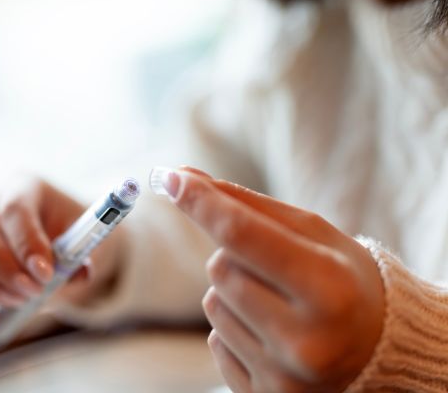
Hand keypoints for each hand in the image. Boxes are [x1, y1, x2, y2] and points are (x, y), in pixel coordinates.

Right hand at [0, 176, 124, 330]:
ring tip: (21, 301)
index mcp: (22, 188)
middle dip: (3, 268)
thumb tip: (79, 274)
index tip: (46, 273)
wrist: (64, 246)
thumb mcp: (85, 240)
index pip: (13, 208)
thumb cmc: (72, 236)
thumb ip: (81, 255)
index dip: (26, 242)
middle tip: (33, 292)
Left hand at [162, 167, 384, 391]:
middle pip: (220, 269)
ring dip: (231, 291)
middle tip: (273, 266)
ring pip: (212, 304)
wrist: (377, 346)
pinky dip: (233, 326)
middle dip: (233, 255)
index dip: (202, 203)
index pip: (241, 235)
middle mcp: (305, 340)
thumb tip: (183, 178)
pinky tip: (271, 331)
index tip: (173, 178)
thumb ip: (247, 205)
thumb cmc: (342, 277)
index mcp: (328, 288)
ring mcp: (283, 375)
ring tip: (277, 301)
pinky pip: (215, 341)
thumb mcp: (311, 232)